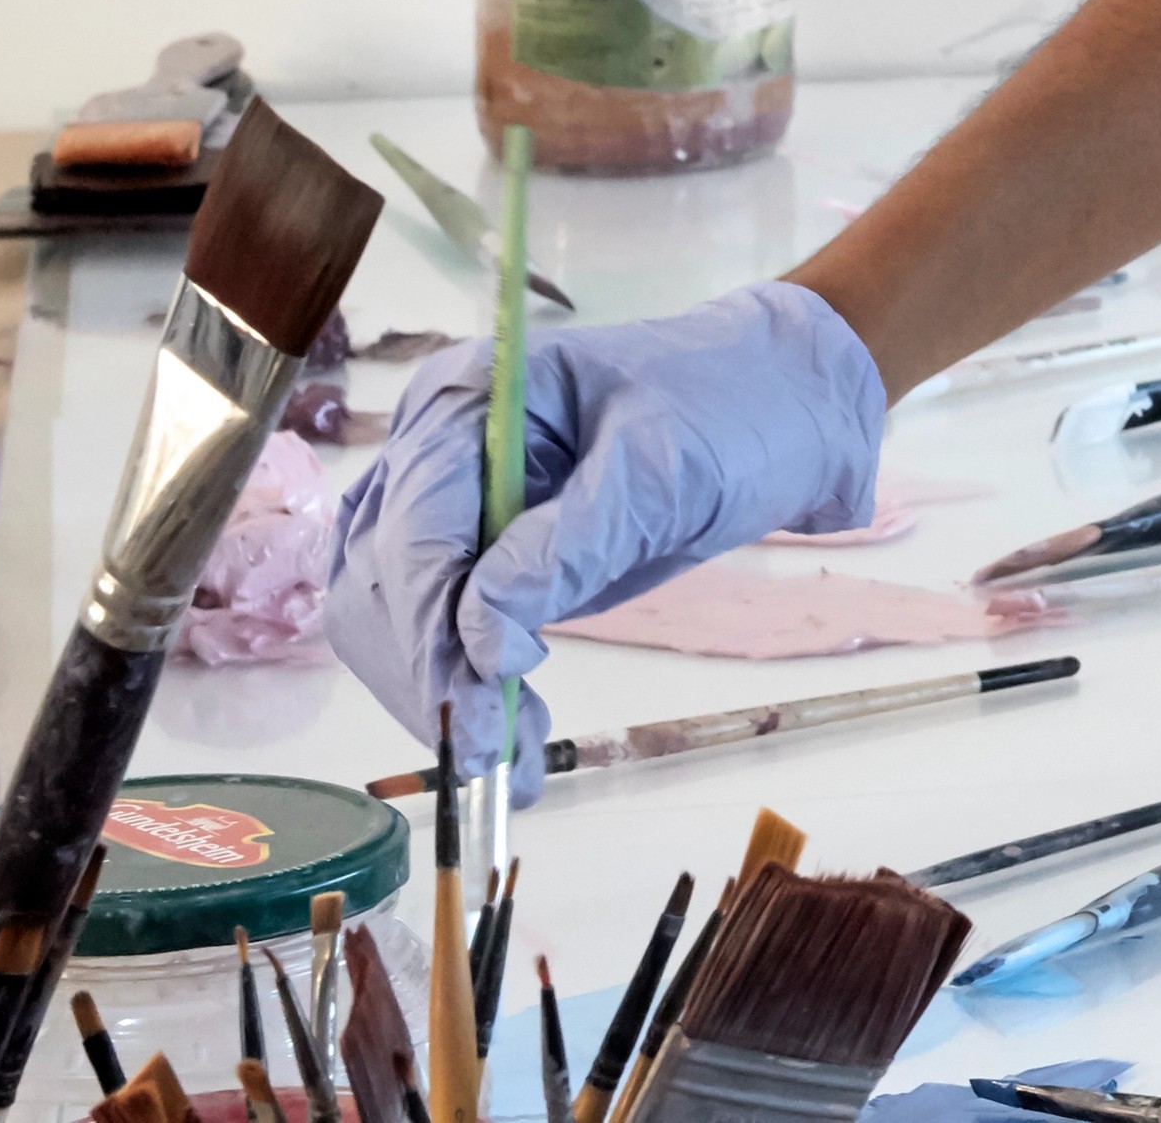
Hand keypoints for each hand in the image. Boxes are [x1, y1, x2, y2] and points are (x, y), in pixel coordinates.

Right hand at [322, 276, 891, 784]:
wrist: (778, 410)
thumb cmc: (725, 412)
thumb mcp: (661, 469)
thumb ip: (569, 545)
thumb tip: (481, 636)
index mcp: (465, 398)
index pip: (414, 522)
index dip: (432, 617)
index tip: (478, 695)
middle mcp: (433, 448)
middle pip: (382, 578)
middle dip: (428, 670)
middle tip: (493, 753)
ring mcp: (445, 507)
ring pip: (386, 618)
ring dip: (433, 694)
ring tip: (507, 763)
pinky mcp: (472, 559)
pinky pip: (431, 632)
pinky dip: (453, 690)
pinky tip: (504, 740)